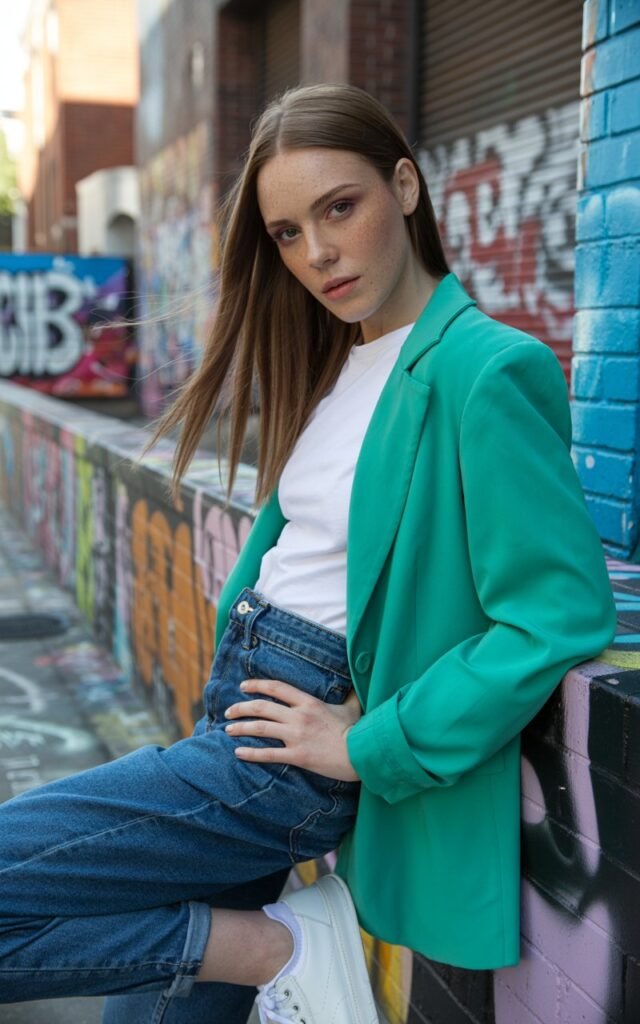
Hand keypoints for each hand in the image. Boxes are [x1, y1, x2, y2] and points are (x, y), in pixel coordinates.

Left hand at [223, 678, 362, 781]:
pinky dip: (251, 753)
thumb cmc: (358, 730)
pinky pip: (269, 754)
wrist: (362, 752)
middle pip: (262, 707)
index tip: (243, 686)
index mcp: (309, 702)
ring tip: (228, 729)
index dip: (257, 685)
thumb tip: (354, 684)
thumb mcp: (352, 707)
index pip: (277, 688)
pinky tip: (239, 753)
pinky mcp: (298, 756)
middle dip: (241, 708)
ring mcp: (297, 736)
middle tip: (228, 711)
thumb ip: (348, 695)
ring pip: (261, 728)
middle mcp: (299, 716)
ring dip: (241, 728)